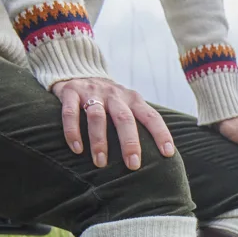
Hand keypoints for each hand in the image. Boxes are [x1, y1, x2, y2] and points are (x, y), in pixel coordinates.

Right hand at [51, 78, 174, 169]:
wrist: (78, 71)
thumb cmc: (109, 100)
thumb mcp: (127, 106)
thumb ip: (139, 123)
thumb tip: (159, 157)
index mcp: (133, 99)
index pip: (151, 116)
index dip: (161, 134)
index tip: (167, 154)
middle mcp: (115, 95)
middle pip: (124, 118)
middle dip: (130, 143)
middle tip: (133, 165)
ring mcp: (92, 92)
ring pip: (97, 116)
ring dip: (99, 141)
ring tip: (100, 163)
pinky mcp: (70, 92)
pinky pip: (70, 113)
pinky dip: (73, 132)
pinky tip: (77, 149)